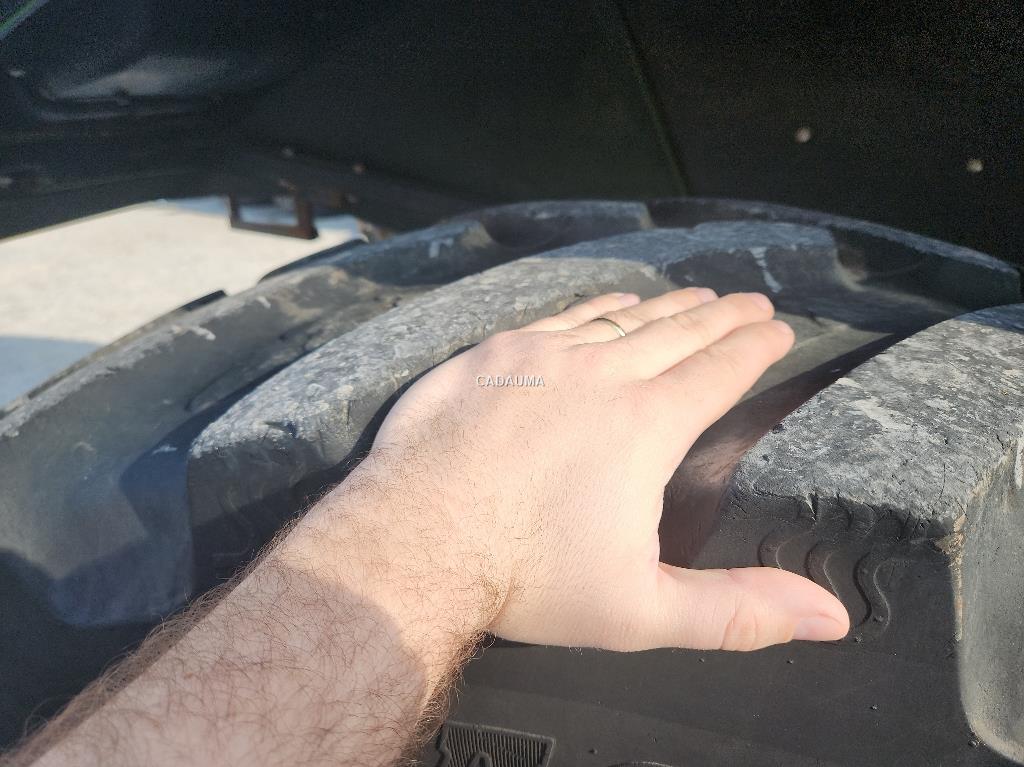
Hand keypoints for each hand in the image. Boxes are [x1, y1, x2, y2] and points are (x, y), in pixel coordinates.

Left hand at [361, 288, 848, 650]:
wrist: (413, 542)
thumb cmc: (524, 578)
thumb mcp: (642, 610)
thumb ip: (738, 611)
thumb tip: (830, 617)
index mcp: (645, 425)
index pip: (718, 372)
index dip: (754, 349)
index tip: (780, 331)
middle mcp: (600, 375)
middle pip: (678, 332)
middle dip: (722, 316)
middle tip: (751, 302)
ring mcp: (541, 357)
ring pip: (621, 316)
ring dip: (666, 305)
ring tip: (696, 296)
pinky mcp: (492, 355)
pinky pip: (561, 316)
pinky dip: (598, 305)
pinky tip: (612, 301)